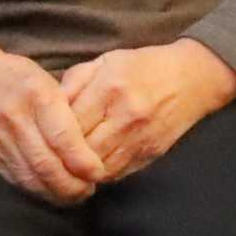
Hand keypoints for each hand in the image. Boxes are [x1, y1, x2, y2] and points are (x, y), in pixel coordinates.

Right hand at [0, 25, 106, 202]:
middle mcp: (15, 119)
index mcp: (37, 95)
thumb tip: (95, 143)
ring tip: (76, 196)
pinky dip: (37, 189)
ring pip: (29, 177)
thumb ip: (70, 107)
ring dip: (55, 192)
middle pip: (45, 163)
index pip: (62, 136)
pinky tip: (52, 191)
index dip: (82, 160)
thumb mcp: (50, 79)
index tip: (99, 173)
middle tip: (90, 190)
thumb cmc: (20, 77)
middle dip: (71, 184)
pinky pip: (15, 178)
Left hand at [60, 39, 235, 181]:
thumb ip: (74, 81)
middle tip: (47, 155)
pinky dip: (98, 174)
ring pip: (95, 168)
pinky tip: (90, 166)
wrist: (196, 77)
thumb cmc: (146, 66)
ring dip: (78, 169)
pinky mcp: (150, 153)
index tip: (40, 134)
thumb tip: (45, 106)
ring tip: (65, 165)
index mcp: (110, 87)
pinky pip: (115, 174)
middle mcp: (125, 116)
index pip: (67, 123)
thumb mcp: (107, 61)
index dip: (48, 133)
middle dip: (60, 155)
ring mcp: (140, 138)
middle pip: (79, 149)